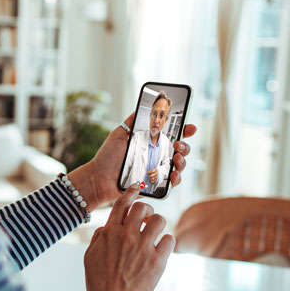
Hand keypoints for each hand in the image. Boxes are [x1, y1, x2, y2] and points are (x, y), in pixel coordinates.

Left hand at [68, 112, 196, 208]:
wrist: (99, 178)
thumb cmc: (107, 157)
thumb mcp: (119, 134)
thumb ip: (132, 122)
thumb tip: (143, 106)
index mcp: (150, 143)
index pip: (172, 135)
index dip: (184, 131)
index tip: (190, 127)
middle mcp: (156, 156)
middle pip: (180, 150)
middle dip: (185, 146)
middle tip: (178, 145)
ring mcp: (157, 171)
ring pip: (178, 166)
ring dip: (182, 161)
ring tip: (176, 158)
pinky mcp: (155, 185)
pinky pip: (171, 183)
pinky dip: (176, 179)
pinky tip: (173, 175)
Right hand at [84, 185, 173, 290]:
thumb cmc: (99, 281)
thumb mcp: (90, 256)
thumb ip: (99, 237)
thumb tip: (107, 227)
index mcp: (110, 232)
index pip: (122, 203)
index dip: (131, 192)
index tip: (137, 188)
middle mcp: (127, 235)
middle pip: (143, 208)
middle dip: (147, 210)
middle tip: (147, 219)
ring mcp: (144, 247)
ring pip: (160, 220)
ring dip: (158, 224)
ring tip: (156, 233)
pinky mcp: (158, 260)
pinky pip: (170, 239)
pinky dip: (168, 241)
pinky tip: (163, 248)